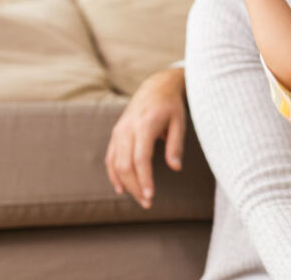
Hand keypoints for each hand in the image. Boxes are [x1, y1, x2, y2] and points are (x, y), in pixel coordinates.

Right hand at [105, 67, 186, 208]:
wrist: (156, 87)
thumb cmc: (171, 105)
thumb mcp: (180, 122)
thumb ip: (176, 145)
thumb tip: (175, 168)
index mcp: (145, 125)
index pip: (140, 158)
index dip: (144, 179)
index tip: (151, 196)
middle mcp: (127, 129)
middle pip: (125, 165)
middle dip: (135, 187)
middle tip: (147, 203)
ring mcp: (119, 131)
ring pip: (115, 164)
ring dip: (125, 184)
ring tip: (139, 199)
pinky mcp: (116, 134)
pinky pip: (111, 158)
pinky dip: (114, 174)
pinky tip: (121, 188)